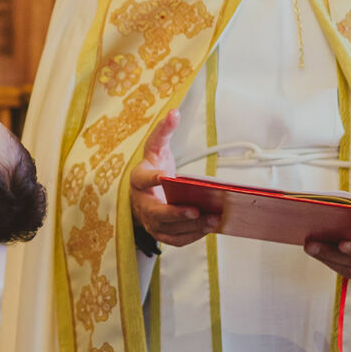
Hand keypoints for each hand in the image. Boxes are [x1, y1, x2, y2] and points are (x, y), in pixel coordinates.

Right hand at [128, 111, 212, 248]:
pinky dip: (192, 236)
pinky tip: (209, 228)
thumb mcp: (156, 148)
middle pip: (156, 212)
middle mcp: (141, 203)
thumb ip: (164, 131)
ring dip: (190, 226)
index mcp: (138, 179)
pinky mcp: (160, 233)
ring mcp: (149, 221)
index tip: (164, 176)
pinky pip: (175, 239)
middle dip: (175, 213)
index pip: (143, 178)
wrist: (141, 195)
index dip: (153, 178)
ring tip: (212, 219)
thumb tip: (175, 112)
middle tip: (195, 210)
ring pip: (168, 229)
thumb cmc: (151, 169)